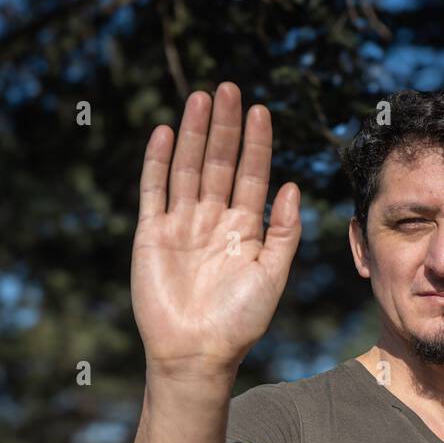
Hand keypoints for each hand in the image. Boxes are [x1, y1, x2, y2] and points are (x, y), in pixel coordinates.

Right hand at [131, 81, 300, 377]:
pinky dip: (158, 162)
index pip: (251, 177)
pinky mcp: (152, 234)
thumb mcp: (272, 276)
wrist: (196, 353)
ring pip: (187, 169)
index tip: (261, 111)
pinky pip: (154, 190)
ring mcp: (181, 226)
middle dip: (224, 128)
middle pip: (218, 163)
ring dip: (193, 133)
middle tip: (229, 89)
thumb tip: (292, 185)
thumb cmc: (239, 323)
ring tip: (201, 98)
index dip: (256, 145)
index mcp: (244, 231)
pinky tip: (164, 131)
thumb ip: (283, 232)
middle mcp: (213, 222)